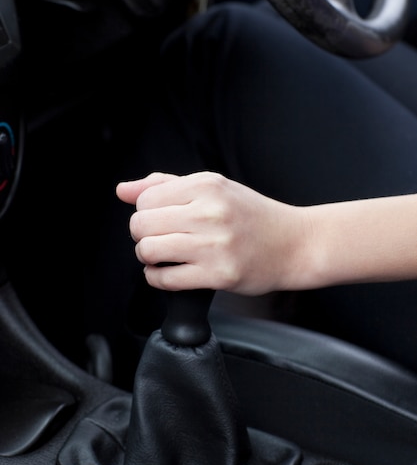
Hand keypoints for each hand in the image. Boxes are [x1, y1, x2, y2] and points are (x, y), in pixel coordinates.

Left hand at [116, 171, 311, 293]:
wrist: (294, 243)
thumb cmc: (253, 216)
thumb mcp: (214, 188)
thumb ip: (166, 185)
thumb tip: (124, 190)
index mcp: (207, 186)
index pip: (145, 199)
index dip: (145, 213)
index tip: (159, 220)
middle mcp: (210, 212)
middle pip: (141, 224)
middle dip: (142, 235)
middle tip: (157, 239)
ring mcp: (215, 245)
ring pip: (148, 250)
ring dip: (148, 257)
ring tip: (162, 256)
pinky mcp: (218, 274)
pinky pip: (165, 279)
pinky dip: (158, 278)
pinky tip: (170, 272)